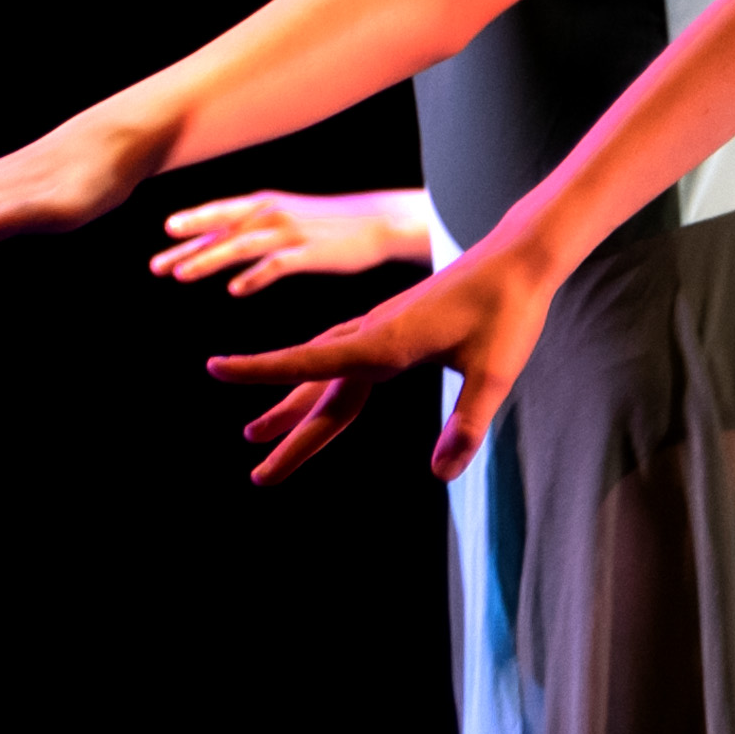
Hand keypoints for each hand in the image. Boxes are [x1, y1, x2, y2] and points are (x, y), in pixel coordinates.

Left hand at [150, 188, 423, 295]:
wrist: (378, 223)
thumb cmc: (330, 224)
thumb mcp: (288, 217)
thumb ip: (257, 229)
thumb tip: (225, 248)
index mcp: (266, 204)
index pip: (220, 213)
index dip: (193, 222)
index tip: (166, 234)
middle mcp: (272, 214)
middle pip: (221, 231)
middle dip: (187, 247)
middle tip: (156, 266)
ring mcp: (290, 233)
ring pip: (240, 246)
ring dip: (208, 261)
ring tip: (181, 276)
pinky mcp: (309, 254)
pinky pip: (275, 266)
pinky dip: (254, 277)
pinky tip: (235, 290)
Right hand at [211, 236, 552, 483]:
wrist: (519, 259)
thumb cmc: (508, 310)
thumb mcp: (495, 373)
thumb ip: (467, 424)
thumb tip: (440, 474)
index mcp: (387, 343)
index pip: (311, 362)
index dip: (263, 370)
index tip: (215, 368)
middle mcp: (374, 335)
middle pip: (318, 389)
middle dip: (287, 431)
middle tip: (258, 474)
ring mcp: (381, 330)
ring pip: (325, 374)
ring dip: (293, 405)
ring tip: (257, 433)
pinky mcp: (394, 329)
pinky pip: (343, 360)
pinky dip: (320, 381)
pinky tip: (314, 392)